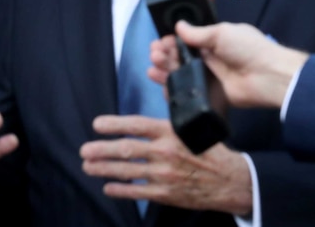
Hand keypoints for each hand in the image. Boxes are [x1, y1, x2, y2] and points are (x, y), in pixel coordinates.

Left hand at [80, 115, 251, 214]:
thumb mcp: (190, 128)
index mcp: (170, 132)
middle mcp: (165, 152)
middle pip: (126, 150)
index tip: (97, 124)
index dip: (114, 125)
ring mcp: (164, 175)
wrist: (231, 180)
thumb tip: (141, 121)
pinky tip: (108, 187)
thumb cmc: (209, 150)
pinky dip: (121, 190)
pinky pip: (138, 192)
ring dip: (104, 169)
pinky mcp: (166, 194)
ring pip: (127, 171)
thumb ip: (166, 124)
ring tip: (88, 166)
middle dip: (102, 150)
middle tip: (84, 150)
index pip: (136, 125)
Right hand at [150, 21, 307, 108]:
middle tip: (154, 55)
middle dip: (164, 55)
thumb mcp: (221, 33)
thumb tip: (178, 26)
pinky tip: (162, 87)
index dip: (171, 41)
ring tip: (153, 69)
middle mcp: (208, 59)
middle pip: (180, 58)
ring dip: (165, 71)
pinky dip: (174, 91)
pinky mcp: (210, 96)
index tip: (159, 43)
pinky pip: (189, 94)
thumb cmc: (247, 49)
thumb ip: (198, 33)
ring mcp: (208, 78)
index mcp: (213, 41)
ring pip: (181, 75)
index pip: (186, 41)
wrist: (268, 76)